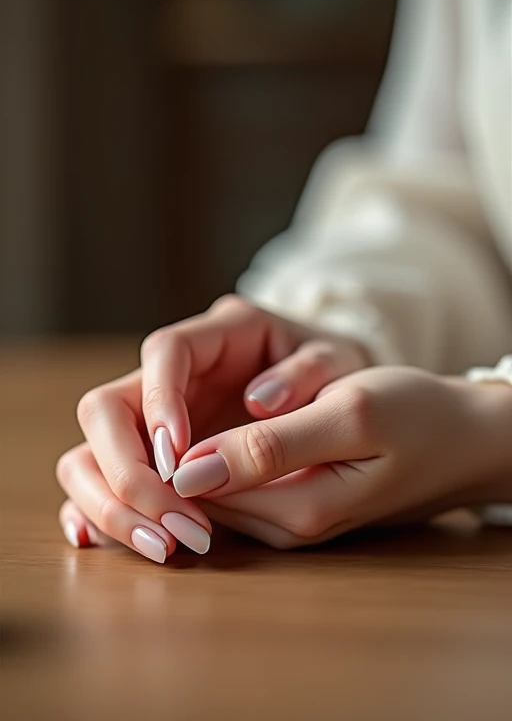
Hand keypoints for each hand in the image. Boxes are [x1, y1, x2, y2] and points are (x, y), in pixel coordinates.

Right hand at [57, 296, 368, 560]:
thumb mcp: (346, 380)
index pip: (166, 350)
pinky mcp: (172, 456)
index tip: (178, 458)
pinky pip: (117, 479)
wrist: (381, 416)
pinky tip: (106, 540)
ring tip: (161, 545)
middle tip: (170, 521)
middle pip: (108, 406)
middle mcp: (186, 373)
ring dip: (114, 498)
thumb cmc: (366, 387)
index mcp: (228, 333)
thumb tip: (239, 422)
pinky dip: (105, 509)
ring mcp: (172, 414)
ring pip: (98, 448)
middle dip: (124, 464)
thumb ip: (299, 392)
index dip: (160, 400)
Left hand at [170, 367, 511, 547]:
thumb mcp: (349, 415)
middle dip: (167, 453)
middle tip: (156, 401)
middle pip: (195, 497)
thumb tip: (188, 471)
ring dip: (188, 450)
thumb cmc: (418, 416)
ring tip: (179, 401)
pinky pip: (235, 481)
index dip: (161, 450)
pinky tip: (216, 418)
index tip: (152, 405)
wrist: (466, 437)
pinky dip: (215, 452)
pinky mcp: (295, 503)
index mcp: (295, 511)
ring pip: (211, 488)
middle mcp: (285, 527)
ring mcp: (290, 519)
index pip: (194, 490)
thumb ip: (269, 447)